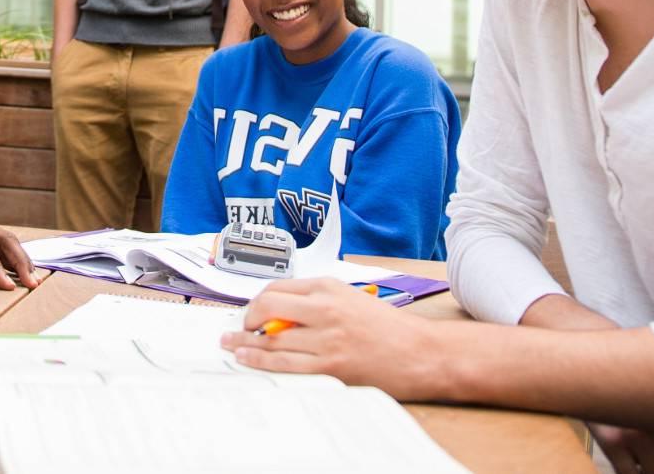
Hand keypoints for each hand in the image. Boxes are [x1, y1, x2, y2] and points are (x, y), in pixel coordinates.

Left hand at [221, 278, 444, 396]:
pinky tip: (249, 358)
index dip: (257, 301)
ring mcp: (327, 338)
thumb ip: (318, 300)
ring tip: (232, 344)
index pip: (279, 288)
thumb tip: (281, 309)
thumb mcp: (352, 298)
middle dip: (247, 319)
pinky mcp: (331, 365)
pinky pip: (286, 362)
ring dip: (246, 342)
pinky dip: (261, 360)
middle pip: (268, 307)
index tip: (250, 312)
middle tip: (238, 328)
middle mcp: (326, 308)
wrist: (421, 352)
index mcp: (329, 287)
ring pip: (273, 338)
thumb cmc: (388, 327)